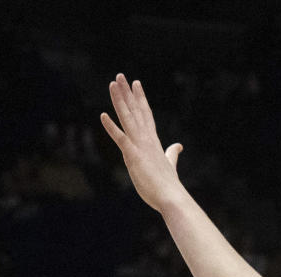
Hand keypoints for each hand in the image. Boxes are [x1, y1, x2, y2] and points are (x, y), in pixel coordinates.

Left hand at [100, 74, 184, 211]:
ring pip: (128, 118)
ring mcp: (140, 146)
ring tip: (113, 84)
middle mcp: (147, 139)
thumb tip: (178, 145)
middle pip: (136, 111)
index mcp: (154, 141)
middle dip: (128, 93)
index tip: (136, 84)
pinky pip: (120, 138)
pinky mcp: (133, 156)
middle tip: (120, 76)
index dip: (140, 98)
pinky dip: (111, 127)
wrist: (171, 197)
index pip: (146, 115)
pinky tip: (102, 115)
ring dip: (119, 100)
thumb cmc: (168, 185)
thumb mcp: (169, 165)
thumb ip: (172, 153)